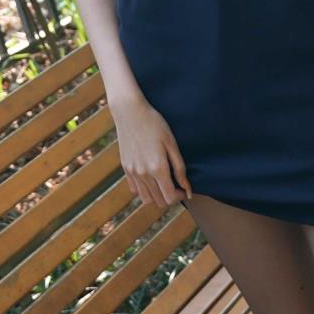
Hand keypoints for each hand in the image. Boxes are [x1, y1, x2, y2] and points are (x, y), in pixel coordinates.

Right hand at [108, 86, 192, 209]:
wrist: (130, 111)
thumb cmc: (155, 124)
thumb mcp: (172, 144)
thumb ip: (180, 168)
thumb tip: (187, 189)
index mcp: (157, 168)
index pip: (170, 198)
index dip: (179, 197)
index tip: (183, 188)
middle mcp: (143, 174)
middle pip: (158, 201)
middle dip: (170, 197)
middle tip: (175, 185)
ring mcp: (132, 172)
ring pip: (145, 199)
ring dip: (156, 195)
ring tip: (162, 182)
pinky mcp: (125, 167)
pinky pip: (135, 189)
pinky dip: (144, 189)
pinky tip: (150, 177)